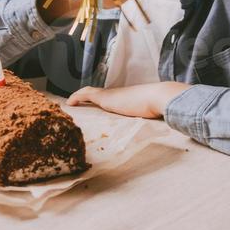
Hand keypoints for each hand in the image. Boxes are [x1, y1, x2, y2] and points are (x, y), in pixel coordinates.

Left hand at [67, 81, 190, 118]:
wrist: (159, 98)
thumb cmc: (158, 109)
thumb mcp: (152, 118)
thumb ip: (151, 124)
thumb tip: (161, 136)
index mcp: (126, 100)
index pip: (109, 99)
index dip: (99, 102)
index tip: (91, 109)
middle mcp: (118, 95)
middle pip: (97, 95)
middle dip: (85, 100)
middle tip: (74, 108)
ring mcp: (112, 95)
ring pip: (89, 93)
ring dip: (79, 98)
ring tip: (69, 106)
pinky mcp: (106, 97)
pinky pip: (87, 94)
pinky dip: (78, 97)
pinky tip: (69, 103)